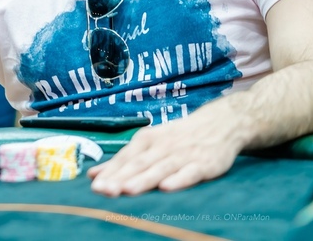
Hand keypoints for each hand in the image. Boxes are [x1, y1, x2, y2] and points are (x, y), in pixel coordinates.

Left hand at [88, 101, 244, 195]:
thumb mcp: (150, 142)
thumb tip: (93, 174)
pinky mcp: (204, 163)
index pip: (126, 157)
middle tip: (104, 190)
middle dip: (121, 177)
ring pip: (160, 168)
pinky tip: (167, 187)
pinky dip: (178, 179)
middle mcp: (163, 145)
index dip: (110, 172)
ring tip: (127, 190)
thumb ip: (123, 160)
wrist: (219, 123)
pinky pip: (190, 172)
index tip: (95, 185)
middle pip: (139, 164)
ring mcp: (184, 154)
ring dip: (144, 179)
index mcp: (148, 139)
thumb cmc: (179, 136)